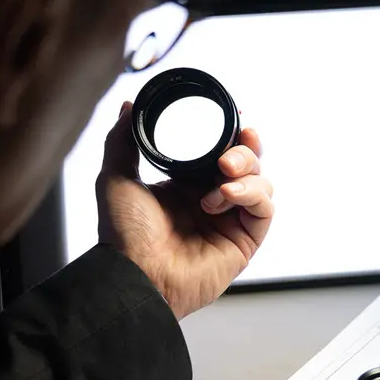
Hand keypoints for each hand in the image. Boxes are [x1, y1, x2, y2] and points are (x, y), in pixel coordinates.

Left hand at [97, 101, 274, 319]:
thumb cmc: (123, 235)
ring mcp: (230, 220)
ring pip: (261, 182)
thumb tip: (128, 106)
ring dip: (247, 171)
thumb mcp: (116, 178)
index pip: (219, 150)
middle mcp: (212, 199)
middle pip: (247, 162)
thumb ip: (122, 140)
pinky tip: (225, 195)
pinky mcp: (245, 241)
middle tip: (226, 153)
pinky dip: (251, 194)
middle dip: (244, 148)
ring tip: (222, 176)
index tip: (234, 114)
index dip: (231, 132)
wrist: (136, 273)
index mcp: (186, 184)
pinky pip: (264, 208)